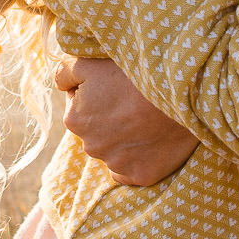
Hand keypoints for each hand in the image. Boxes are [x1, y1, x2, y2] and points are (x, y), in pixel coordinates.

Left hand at [53, 56, 197, 185]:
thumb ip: (64, 73)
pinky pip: (132, 169)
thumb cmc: (132, 73)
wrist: (177, 92)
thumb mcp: (89, 63)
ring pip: (114, 150)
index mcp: (74, 119)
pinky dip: (138, 157)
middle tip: (134, 101)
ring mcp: (117, 164)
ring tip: (146, 119)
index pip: (80, 104)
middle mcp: (91, 147)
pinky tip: (150, 141)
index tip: (117, 86)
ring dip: (124, 138)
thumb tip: (60, 86)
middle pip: (97, 129)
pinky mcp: (142, 175)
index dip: (99, 92)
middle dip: (109, 117)